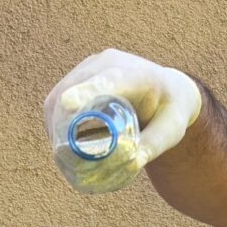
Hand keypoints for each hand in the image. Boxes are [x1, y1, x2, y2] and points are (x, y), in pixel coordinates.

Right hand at [44, 49, 202, 170]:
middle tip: (61, 155)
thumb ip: (155, 144)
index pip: (109, 80)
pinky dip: (54, 121)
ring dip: (55, 124)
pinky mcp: (78, 77)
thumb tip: (132, 163)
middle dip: (63, 121)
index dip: (86, 91)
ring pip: (60, 95)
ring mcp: (90, 67)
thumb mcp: (172, 129)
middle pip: (74, 90)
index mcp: (136, 74)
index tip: (68, 103)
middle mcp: (108, 63)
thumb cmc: (171, 111)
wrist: (166, 90)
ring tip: (59, 154)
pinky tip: (57, 142)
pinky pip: (57, 99)